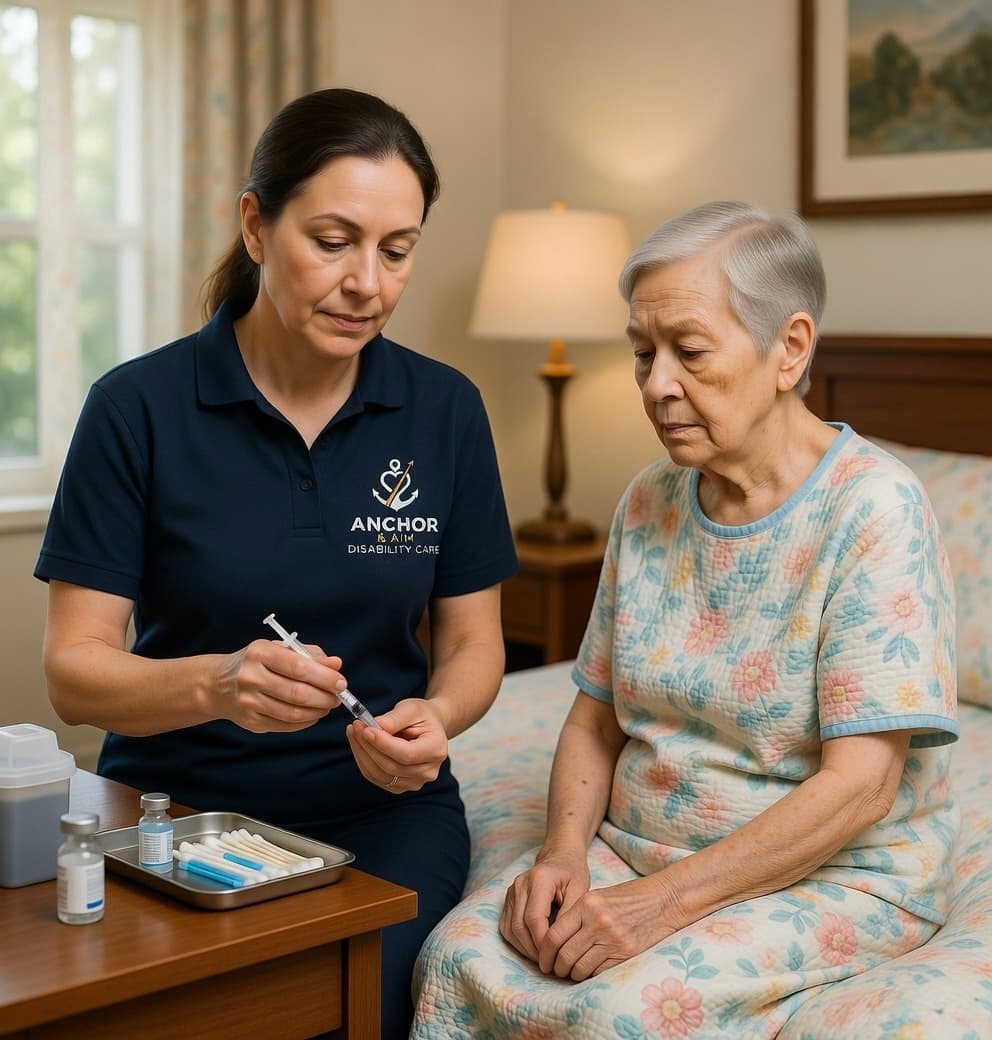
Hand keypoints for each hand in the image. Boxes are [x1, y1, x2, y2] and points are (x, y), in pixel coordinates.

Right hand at [215, 640, 346, 732]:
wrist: (218, 684)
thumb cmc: (257, 662)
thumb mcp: (280, 649)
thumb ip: (310, 655)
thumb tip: (336, 664)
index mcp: (260, 653)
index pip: (298, 667)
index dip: (324, 677)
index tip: (341, 682)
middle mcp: (251, 677)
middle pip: (297, 693)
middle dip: (325, 697)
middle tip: (338, 697)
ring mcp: (248, 702)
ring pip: (293, 713)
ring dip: (317, 711)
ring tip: (328, 705)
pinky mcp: (250, 721)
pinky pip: (285, 725)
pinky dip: (305, 722)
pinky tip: (313, 714)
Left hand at [346, 698, 447, 793]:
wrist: (427, 728)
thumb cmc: (422, 716)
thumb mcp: (412, 708)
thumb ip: (395, 718)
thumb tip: (375, 726)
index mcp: (436, 750)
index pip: (407, 754)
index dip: (384, 744)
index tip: (366, 729)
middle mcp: (428, 772)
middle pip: (391, 766)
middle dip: (368, 746)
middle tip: (355, 726)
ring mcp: (414, 782)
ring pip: (379, 774)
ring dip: (361, 753)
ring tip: (354, 732)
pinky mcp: (400, 786)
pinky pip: (375, 777)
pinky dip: (363, 760)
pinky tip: (358, 744)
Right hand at [499, 847, 590, 963]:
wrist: (559, 856)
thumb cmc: (573, 873)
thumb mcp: (581, 890)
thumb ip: (570, 914)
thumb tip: (561, 943)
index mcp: (539, 878)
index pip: (534, 918)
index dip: (543, 942)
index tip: (556, 956)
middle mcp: (520, 884)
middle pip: (519, 926)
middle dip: (534, 950)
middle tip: (551, 963)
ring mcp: (511, 891)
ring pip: (511, 930)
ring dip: (526, 949)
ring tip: (545, 958)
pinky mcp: (508, 900)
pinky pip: (507, 927)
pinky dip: (519, 943)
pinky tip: (534, 949)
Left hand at [535, 874, 672, 980]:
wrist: (662, 901)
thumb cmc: (627, 899)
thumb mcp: (597, 898)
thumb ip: (576, 916)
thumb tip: (553, 942)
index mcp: (586, 905)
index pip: (554, 936)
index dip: (544, 953)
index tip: (543, 961)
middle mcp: (597, 922)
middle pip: (564, 955)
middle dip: (556, 968)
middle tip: (554, 970)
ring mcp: (613, 939)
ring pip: (579, 968)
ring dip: (572, 974)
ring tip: (571, 972)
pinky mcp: (626, 954)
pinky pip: (599, 973)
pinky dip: (590, 975)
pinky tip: (590, 971)